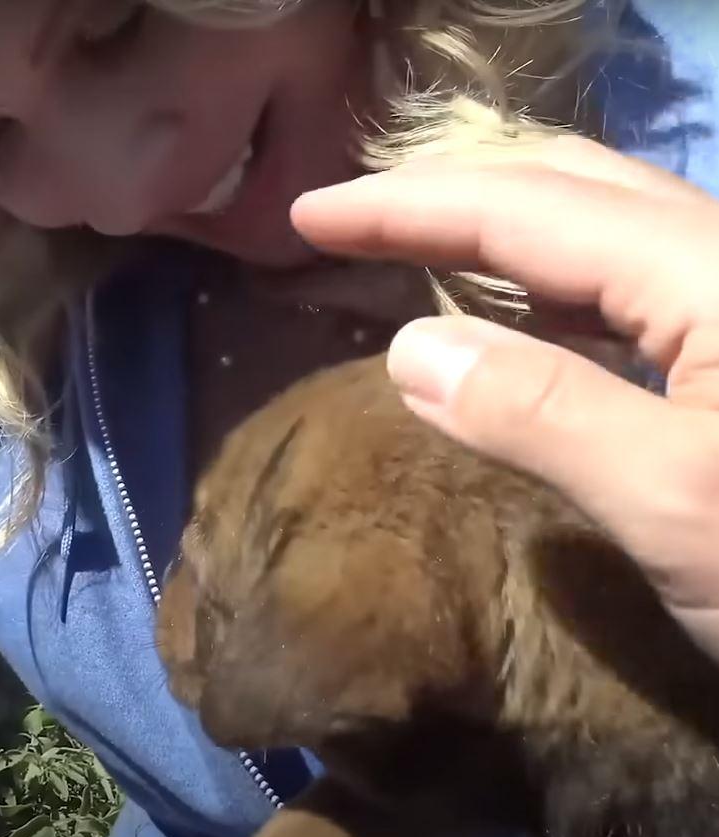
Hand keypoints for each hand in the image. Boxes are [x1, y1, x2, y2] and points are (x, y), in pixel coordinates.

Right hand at [291, 136, 718, 660]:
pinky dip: (547, 280)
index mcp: (712, 273)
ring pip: (604, 224)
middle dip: (450, 190)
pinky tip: (518, 308)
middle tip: (354, 216)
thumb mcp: (675, 503)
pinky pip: (628, 283)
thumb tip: (409, 348)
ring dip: (498, 223)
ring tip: (415, 243)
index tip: (307, 215)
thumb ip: (540, 411)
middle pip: (568, 185)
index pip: (525, 212)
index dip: (406, 207)